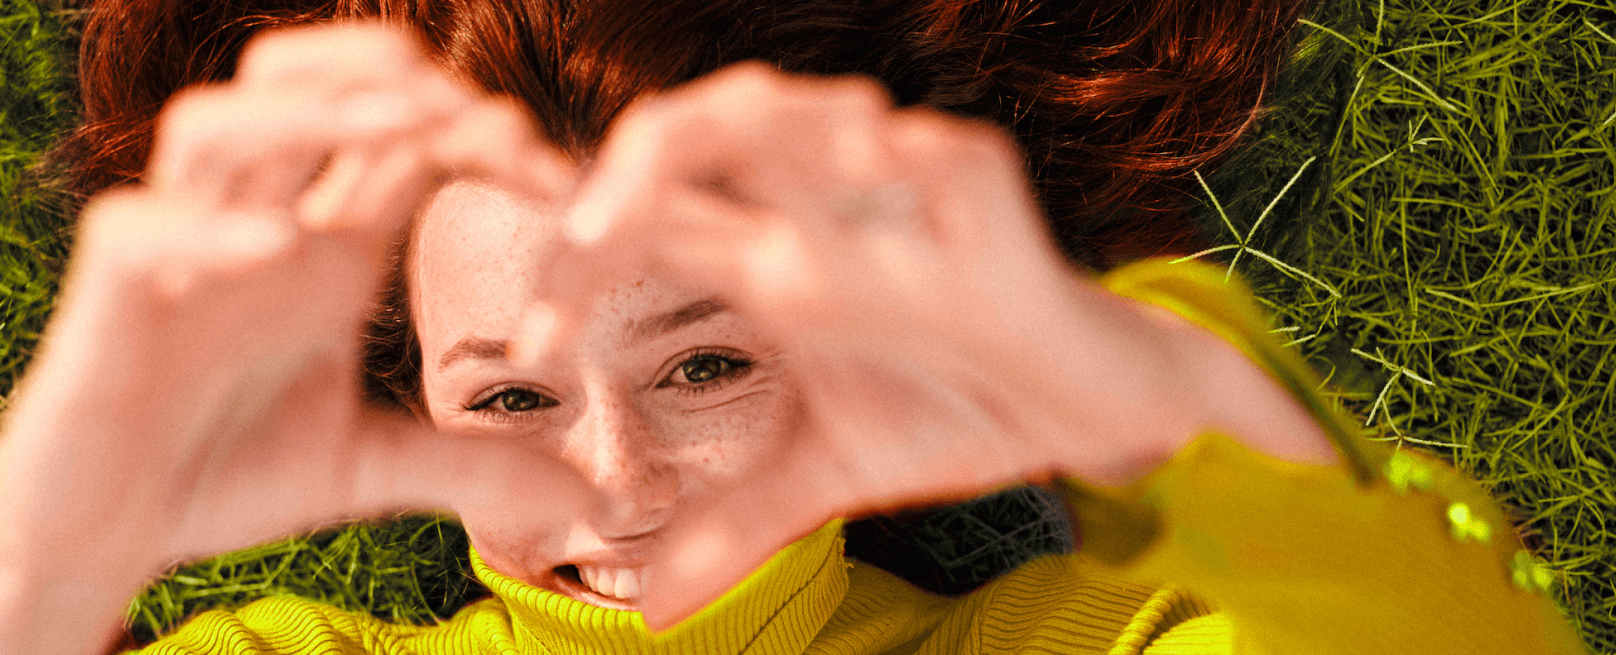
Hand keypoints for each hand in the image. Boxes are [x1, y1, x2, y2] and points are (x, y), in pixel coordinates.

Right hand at [0, 22, 583, 570]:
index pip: (397, 142)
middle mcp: (251, 223)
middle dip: (380, 74)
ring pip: (213, 125)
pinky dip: (202, 227)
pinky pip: (139, 231)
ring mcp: (176, 251)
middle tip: (469, 108)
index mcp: (320, 244)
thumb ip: (470, 467)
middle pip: (297, 83)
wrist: (106, 531)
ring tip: (393, 124)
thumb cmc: (220, 470)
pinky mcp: (107, 298)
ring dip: (302, 113)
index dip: (475, 132)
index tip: (558, 177)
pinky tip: (274, 242)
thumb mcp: (366, 464)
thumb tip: (588, 504)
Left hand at [523, 62, 1338, 629]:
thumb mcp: (820, 476)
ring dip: (727, 140)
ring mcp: (894, 184)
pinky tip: (851, 182)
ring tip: (662, 204)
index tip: (532, 351)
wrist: (1083, 408)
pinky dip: (886, 162)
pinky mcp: (983, 186)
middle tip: (571, 249)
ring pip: (795, 110)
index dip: (569, 264)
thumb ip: (730, 529)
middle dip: (614, 182)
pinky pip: (928, 153)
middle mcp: (812, 201)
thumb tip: (646, 615)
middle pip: (687, 135)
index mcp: (764, 250)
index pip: (642, 221)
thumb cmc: (946, 409)